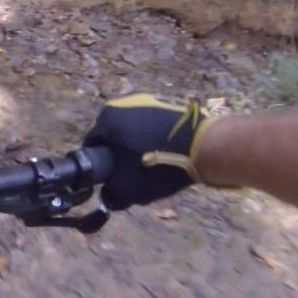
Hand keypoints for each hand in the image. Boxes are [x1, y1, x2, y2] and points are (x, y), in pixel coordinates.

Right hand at [83, 94, 213, 209]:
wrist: (205, 147)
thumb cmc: (158, 165)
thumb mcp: (128, 188)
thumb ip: (111, 194)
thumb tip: (107, 197)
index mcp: (107, 117)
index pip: (92, 145)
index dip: (100, 165)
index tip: (111, 178)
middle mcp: (123, 102)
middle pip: (114, 136)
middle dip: (120, 155)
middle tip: (132, 175)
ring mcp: (148, 100)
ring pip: (133, 130)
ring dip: (137, 146)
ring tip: (152, 167)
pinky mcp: (168, 103)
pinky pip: (152, 125)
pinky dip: (154, 139)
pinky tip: (166, 154)